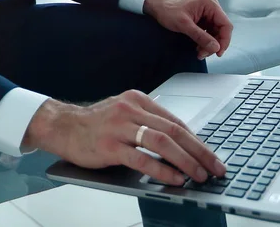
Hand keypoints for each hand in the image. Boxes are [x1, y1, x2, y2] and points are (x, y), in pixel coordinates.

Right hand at [23, 90, 226, 185]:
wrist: (64, 126)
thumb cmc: (96, 123)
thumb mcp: (124, 113)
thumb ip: (148, 121)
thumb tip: (181, 142)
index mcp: (137, 99)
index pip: (175, 120)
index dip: (197, 140)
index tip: (211, 156)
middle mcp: (130, 109)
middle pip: (173, 130)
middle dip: (199, 151)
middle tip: (215, 168)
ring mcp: (119, 126)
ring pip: (161, 142)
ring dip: (185, 161)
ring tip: (199, 175)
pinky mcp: (109, 145)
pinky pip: (142, 158)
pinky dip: (162, 170)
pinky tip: (175, 179)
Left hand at [143, 0, 232, 59]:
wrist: (155, 5)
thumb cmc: (168, 9)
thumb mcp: (184, 25)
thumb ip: (201, 36)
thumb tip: (215, 47)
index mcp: (210, 4)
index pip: (226, 25)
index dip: (224, 40)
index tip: (218, 53)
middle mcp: (210, 8)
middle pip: (221, 30)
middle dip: (214, 44)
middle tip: (203, 54)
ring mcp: (206, 13)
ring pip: (214, 33)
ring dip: (208, 44)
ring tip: (199, 52)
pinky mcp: (201, 19)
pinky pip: (207, 32)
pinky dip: (203, 41)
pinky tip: (197, 47)